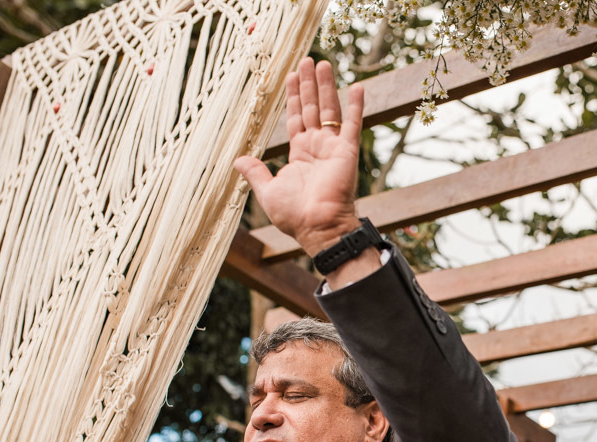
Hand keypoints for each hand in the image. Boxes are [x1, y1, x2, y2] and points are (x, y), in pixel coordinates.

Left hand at [235, 58, 364, 255]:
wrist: (318, 227)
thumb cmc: (294, 215)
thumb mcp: (267, 191)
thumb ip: (255, 173)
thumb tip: (238, 160)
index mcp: (299, 154)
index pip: (295, 118)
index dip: (293, 97)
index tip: (292, 76)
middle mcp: (317, 147)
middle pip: (311, 107)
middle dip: (308, 84)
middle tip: (308, 60)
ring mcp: (333, 147)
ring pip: (329, 109)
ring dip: (327, 87)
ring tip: (323, 63)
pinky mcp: (347, 151)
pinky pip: (353, 124)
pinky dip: (355, 105)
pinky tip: (357, 86)